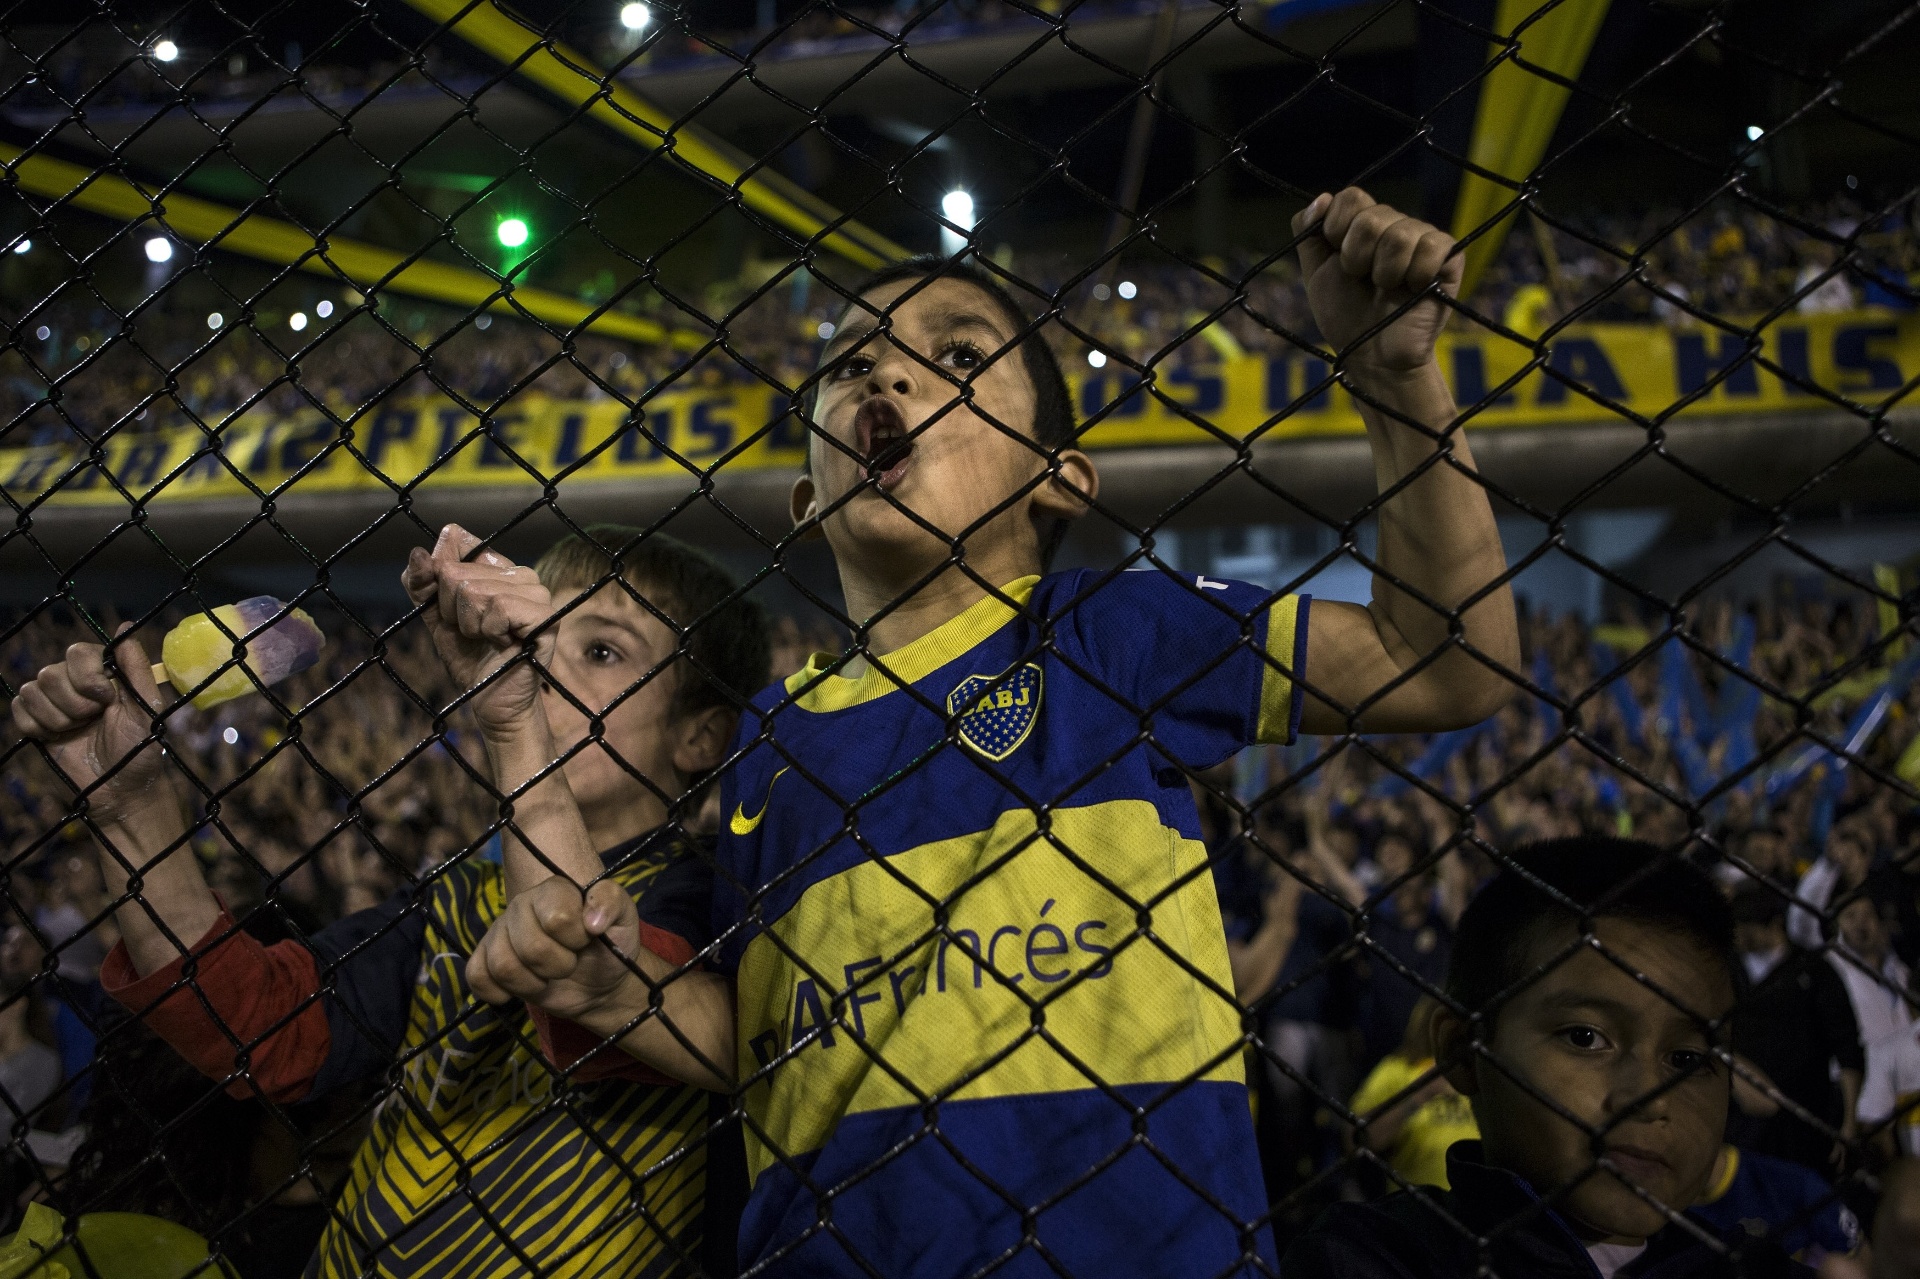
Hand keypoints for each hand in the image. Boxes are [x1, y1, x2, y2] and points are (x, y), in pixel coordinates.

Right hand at [9, 629, 170, 825]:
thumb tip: (124, 626)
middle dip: (74, 702)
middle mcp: (76, 683)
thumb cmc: (140, 750)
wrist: (119, 789)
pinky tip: (57, 737)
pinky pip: (19, 708)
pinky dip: (37, 726)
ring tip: (78, 731)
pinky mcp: (35, 721)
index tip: (105, 698)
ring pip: (33, 689)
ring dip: (58, 717)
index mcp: (104, 674)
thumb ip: (136, 669)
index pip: (78, 652)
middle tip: (93, 719)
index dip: (86, 676)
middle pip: (51, 672)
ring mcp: (53, 702)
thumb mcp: (147, 709)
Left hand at [402, 524, 553, 736]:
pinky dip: (490, 631)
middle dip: (453, 611)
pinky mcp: (546, 615)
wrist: (491, 702)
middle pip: (457, 573)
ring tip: (489, 640)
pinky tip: (504, 644)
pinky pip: (499, 607)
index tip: (453, 610)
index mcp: (497, 567)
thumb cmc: (470, 659)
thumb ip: (422, 586)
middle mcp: (521, 574)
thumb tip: (418, 553)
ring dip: (471, 625)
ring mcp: (537, 593)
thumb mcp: (436, 618)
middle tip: (475, 633)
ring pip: (476, 591)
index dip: (440, 579)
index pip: (456, 541)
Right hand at [467, 875, 643, 1024]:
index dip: (575, 939)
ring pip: (503, 965)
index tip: (587, 939)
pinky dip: (499, 992)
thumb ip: (612, 903)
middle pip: (529, 947)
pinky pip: (476, 976)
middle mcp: (522, 905)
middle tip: (570, 962)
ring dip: (534, 983)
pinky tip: (522, 988)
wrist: (600, 982)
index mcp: (554, 890)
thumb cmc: (611, 946)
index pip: (556, 918)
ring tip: (549, 976)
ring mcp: (500, 933)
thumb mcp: (625, 920)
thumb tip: (590, 920)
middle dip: (559, 966)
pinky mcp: (486, 960)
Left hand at [1293, 187, 1460, 377]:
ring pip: (1400, 234)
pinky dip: (1416, 274)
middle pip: (1373, 216)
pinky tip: (1414, 290)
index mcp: (1363, 224)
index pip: (1352, 197)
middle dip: (1357, 256)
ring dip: (1385, 272)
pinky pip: (1433, 246)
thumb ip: (1309, 233)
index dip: (1338, 228)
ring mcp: (1423, 239)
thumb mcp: (1316, 274)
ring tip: (1387, 289)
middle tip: (1363, 280)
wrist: (1373, 355)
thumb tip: (1322, 197)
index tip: (1338, 261)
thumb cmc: (1346, 316)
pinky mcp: (1449, 257)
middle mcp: (1394, 225)